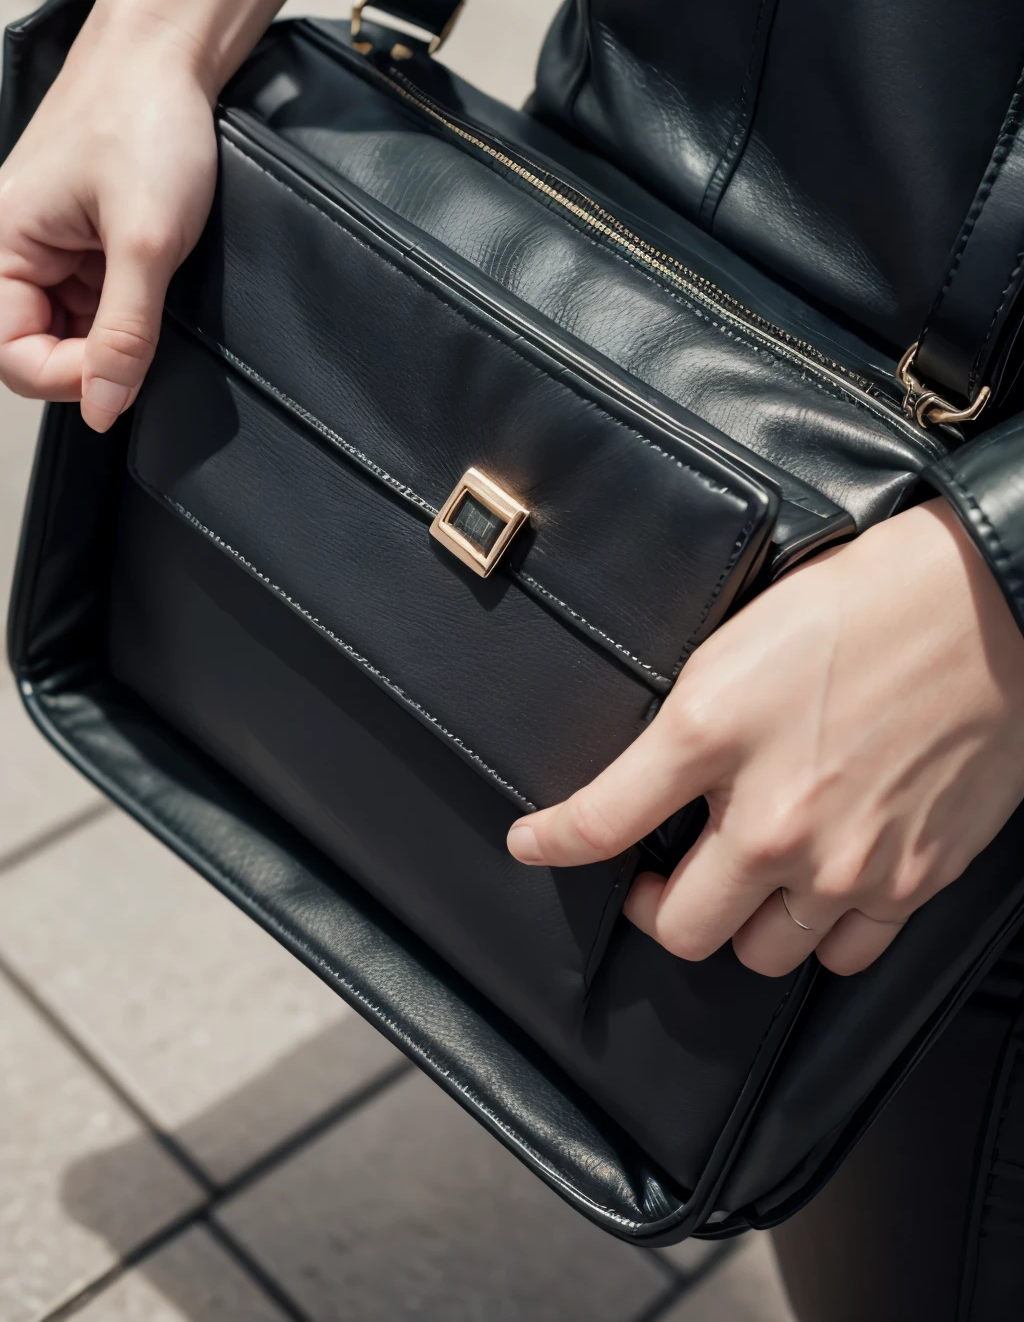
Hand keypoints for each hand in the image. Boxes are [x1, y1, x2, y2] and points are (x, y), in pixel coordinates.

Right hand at [0, 14, 216, 430]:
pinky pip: (95, 302)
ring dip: (113, 332)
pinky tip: (151, 279)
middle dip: (92, 357)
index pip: (10, 356)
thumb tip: (103, 407)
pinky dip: (126, 307)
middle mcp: (14, 250)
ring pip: (71, 331)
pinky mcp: (83, 245)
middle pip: (37, 349)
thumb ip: (126, 332)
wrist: (171, 56)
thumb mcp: (147, 241)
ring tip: (149, 287)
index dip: (68, 379)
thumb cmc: (145, 122)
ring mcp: (50, 250)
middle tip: (144, 337)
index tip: (122, 377)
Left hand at [507, 499, 1023, 975]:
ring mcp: (845, 861)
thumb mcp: (736, 646)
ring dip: (738, 926)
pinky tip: (813, 892)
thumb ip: (684, 727)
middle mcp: (772, 817)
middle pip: (680, 926)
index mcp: (711, 736)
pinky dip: (817, 935)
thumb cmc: (862, 605)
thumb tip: (644, 780)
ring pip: (758, 956)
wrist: (984, 610)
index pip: (599, 821)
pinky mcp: (911, 880)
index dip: (551, 841)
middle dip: (655, 905)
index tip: (532, 843)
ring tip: (741, 882)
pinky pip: (842, 956)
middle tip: (658, 875)